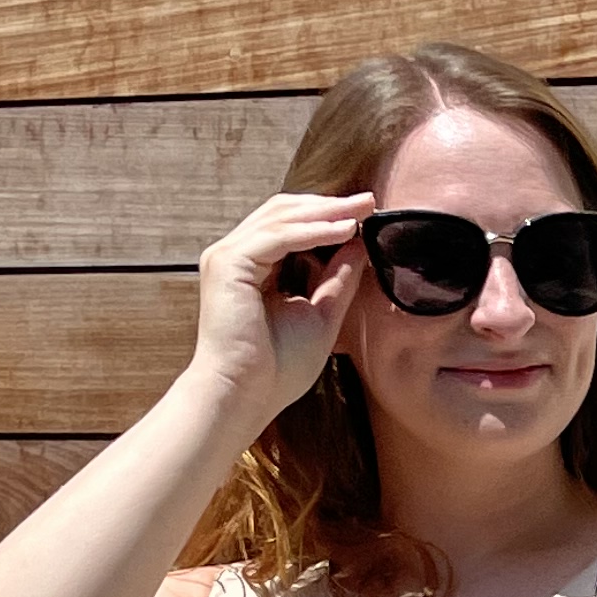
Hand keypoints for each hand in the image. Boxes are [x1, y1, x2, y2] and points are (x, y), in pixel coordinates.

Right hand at [187, 189, 375, 433]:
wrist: (245, 396)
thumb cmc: (276, 369)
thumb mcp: (320, 315)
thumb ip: (336, 280)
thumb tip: (358, 245)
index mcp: (253, 267)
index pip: (290, 225)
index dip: (327, 215)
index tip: (366, 213)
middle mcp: (236, 255)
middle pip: (284, 211)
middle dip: (329, 204)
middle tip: (369, 200)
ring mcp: (228, 256)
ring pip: (280, 217)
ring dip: (325, 212)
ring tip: (361, 209)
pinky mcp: (229, 263)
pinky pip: (277, 236)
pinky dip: (312, 230)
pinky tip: (344, 230)